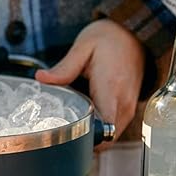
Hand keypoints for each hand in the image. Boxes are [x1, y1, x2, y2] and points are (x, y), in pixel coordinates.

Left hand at [35, 19, 144, 142]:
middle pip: (104, 139)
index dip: (84, 136)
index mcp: (111, 89)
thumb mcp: (83, 47)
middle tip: (60, 133)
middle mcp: (123, 104)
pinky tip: (83, 120)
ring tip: (71, 125)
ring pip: (108, 138)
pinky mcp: (128, 112)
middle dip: (82, 140)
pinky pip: (112, 131)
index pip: (104, 128)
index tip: (66, 135)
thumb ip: (64, 68)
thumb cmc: (110, 40)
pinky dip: (97, 131)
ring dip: (90, 137)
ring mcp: (128, 110)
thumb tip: (41, 79)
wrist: (134, 35)